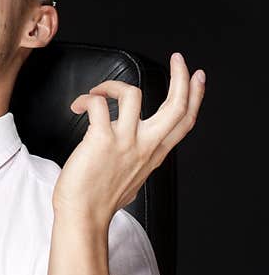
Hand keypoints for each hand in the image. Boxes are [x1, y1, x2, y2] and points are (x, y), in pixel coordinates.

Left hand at [51, 52, 205, 227]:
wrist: (82, 216)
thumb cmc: (99, 198)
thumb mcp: (133, 176)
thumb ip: (138, 157)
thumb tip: (135, 147)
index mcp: (154, 153)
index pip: (184, 122)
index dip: (194, 97)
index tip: (197, 77)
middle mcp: (144, 145)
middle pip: (175, 106)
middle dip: (180, 78)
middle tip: (178, 59)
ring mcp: (125, 142)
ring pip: (133, 94)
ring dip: (112, 84)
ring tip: (97, 92)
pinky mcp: (101, 140)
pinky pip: (98, 103)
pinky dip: (87, 98)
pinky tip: (77, 106)